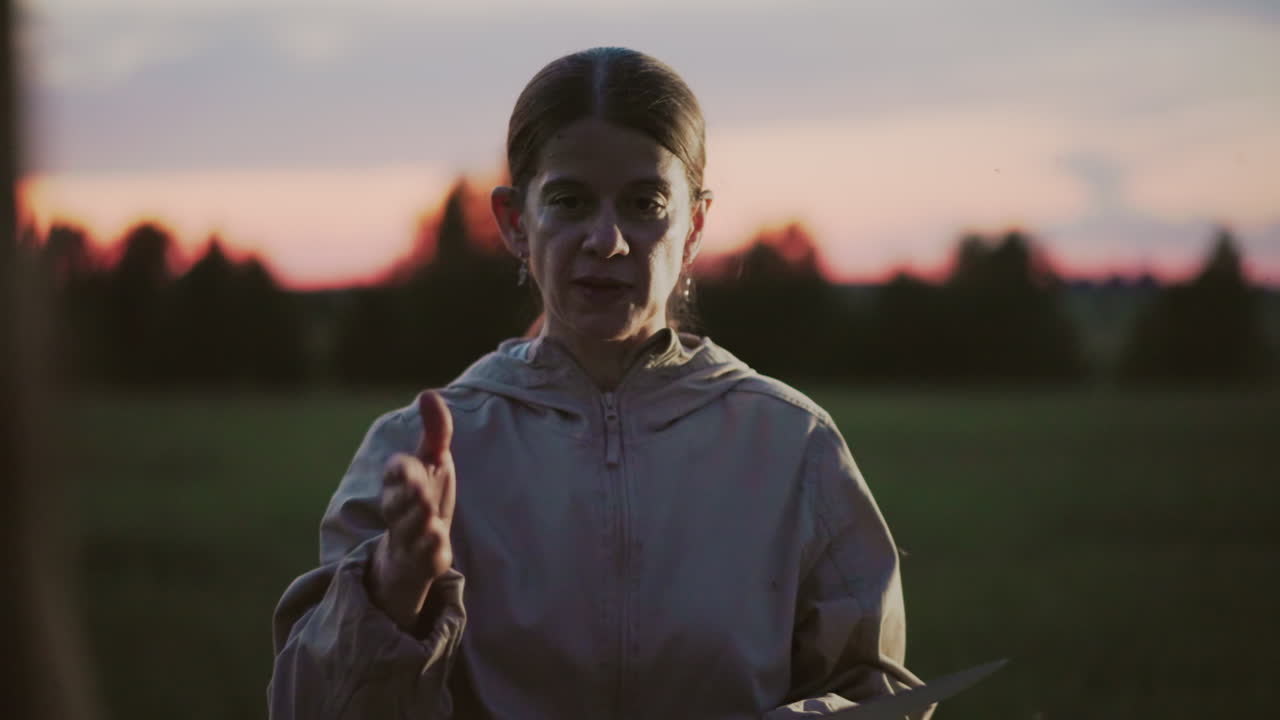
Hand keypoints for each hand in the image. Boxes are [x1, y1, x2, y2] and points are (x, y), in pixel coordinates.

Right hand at [368, 390, 455, 631]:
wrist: (415, 553)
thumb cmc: (426, 498)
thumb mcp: (433, 463)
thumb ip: (435, 431)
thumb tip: (427, 394)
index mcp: (400, 484)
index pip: (395, 473)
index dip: (399, 471)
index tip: (405, 465)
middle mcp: (400, 511)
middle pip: (398, 503)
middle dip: (408, 495)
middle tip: (420, 490)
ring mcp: (410, 537)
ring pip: (410, 529)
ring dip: (419, 521)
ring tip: (429, 514)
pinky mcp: (425, 561)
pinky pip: (425, 556)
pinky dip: (431, 548)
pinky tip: (438, 539)